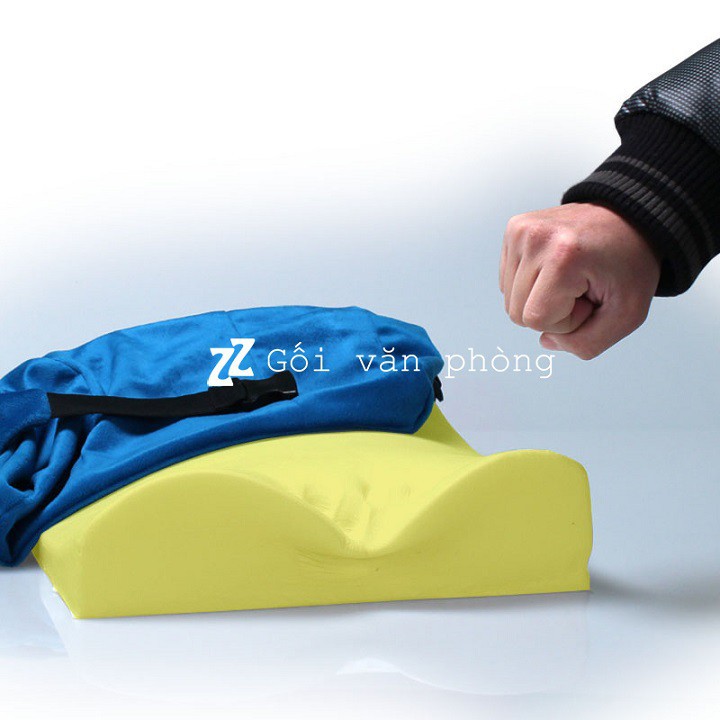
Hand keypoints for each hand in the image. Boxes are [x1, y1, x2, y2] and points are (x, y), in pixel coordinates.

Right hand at [499, 203, 660, 359]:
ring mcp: (520, 231)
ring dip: (540, 298)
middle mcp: (534, 237)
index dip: (565, 322)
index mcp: (563, 256)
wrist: (630, 220)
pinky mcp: (513, 230)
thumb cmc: (630, 266)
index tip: (590, 297)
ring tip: (570, 277)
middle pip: (516, 312)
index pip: (535, 320)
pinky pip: (507, 281)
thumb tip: (545, 340)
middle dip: (551, 312)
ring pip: (509, 299)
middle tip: (581, 288)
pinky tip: (556, 268)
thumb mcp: (627, 316)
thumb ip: (586, 344)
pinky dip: (531, 284)